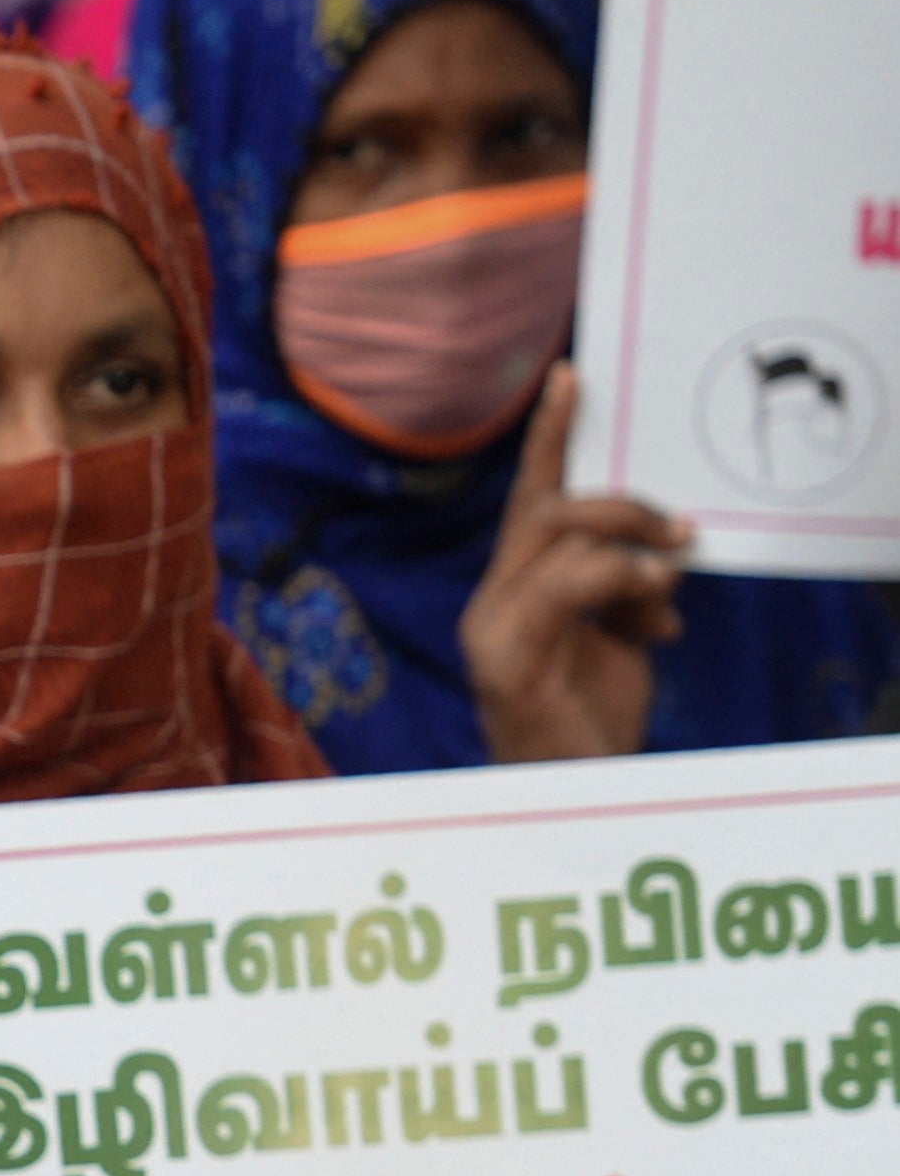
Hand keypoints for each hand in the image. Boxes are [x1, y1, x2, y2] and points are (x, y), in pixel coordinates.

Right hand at [460, 365, 688, 763]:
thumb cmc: (593, 723)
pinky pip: (564, 587)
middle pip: (548, 509)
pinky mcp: (506, 658)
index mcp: (513, 591)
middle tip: (683, 528)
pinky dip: (620, 580)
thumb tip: (663, 551)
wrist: (575, 798)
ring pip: (557, 538)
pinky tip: (659, 606)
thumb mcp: (621, 637)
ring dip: (630, 540)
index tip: (572, 377)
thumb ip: (625, 587)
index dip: (550, 437)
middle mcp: (491, 601)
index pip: (531, 501)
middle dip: (622, 504)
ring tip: (675, 567)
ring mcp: (491, 628)